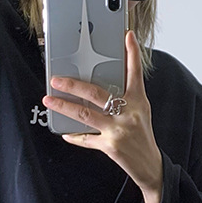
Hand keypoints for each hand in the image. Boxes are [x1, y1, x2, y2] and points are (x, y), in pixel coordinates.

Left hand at [43, 30, 163, 202]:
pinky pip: (86, 138)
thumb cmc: (142, 137)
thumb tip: (101, 86)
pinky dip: (74, 135)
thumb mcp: (140, 113)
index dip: (132, 53)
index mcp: (138, 102)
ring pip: (85, 114)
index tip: (127, 35)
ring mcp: (118, 130)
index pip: (136, 73)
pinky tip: (65, 131)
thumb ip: (125, 98)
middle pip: (96, 93)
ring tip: (50, 100)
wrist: (151, 166)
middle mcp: (129, 113)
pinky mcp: (110, 146)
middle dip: (73, 84)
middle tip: (57, 80)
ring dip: (64, 106)